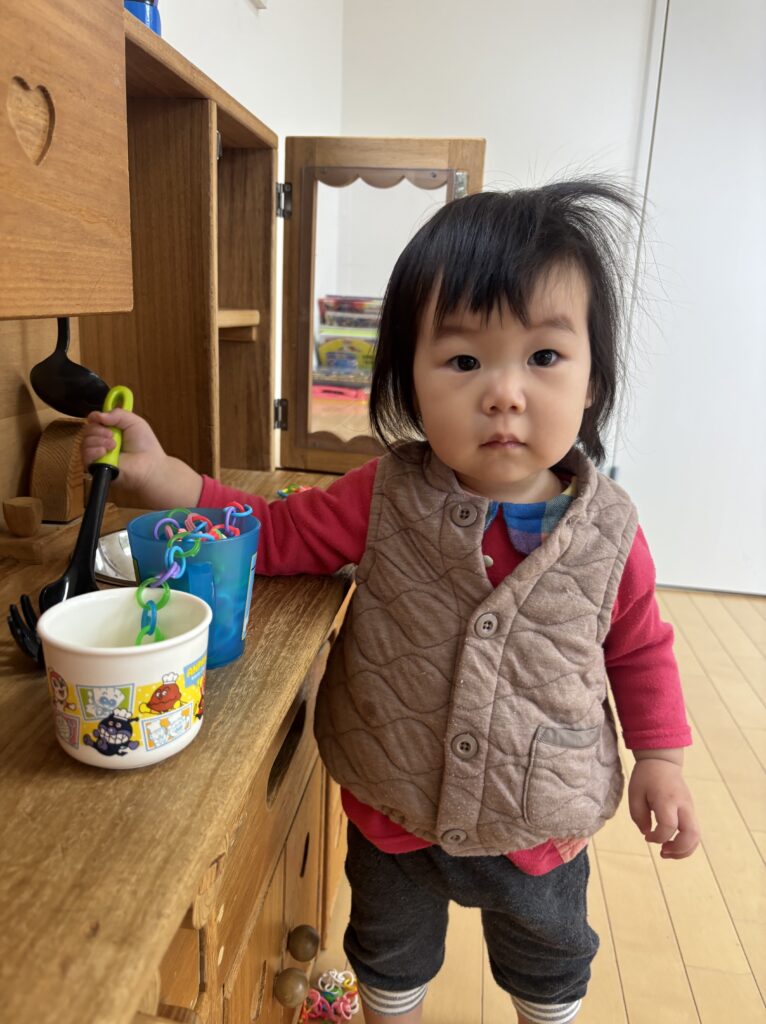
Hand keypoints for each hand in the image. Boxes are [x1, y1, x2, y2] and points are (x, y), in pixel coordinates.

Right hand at [81, 409, 201, 508]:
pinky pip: (85, 456)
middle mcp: (101, 440)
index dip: (95, 417)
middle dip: (99, 430)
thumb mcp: (134, 422)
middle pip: (87, 430)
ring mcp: (97, 454)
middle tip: (113, 435)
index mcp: (109, 429)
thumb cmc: (144, 444)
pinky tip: (104, 452)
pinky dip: (94, 451)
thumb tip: (97, 415)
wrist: (149, 465)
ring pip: (85, 442)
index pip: (93, 420)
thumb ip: (117, 414)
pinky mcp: (95, 467)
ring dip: (98, 440)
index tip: (101, 418)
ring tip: (113, 445)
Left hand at [628, 757, 699, 858]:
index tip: (647, 837)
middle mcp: (683, 805)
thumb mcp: (635, 793)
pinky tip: (672, 845)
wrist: (662, 761)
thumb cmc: (646, 777)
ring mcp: (690, 808)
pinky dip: (685, 843)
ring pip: (697, 836)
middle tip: (663, 852)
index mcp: (667, 799)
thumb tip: (648, 834)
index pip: (668, 826)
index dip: (657, 837)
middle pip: (692, 834)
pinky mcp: (691, 811)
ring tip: (667, 852)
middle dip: (679, 850)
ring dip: (684, 850)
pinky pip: (694, 832)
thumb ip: (639, 816)